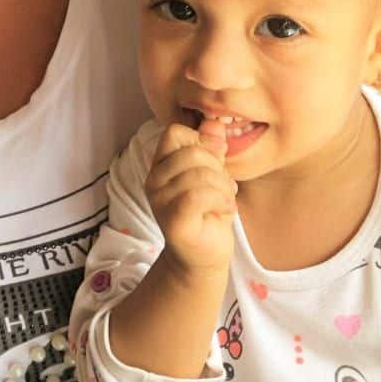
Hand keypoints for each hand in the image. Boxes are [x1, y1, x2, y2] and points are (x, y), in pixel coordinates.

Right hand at [146, 120, 236, 276]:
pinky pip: (198, 195)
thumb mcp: (213, 175)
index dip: (199, 140)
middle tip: (225, 186)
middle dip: (217, 167)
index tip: (214, 161)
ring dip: (223, 186)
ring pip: (198, 174)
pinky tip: (226, 209)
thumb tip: (215, 123)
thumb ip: (211, 149)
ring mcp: (160, 202)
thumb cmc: (208, 214)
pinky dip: (221, 199)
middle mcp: (154, 181)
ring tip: (226, 199)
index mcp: (160, 165)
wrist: (204, 258)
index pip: (174, 132)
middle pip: (190, 152)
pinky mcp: (172, 222)